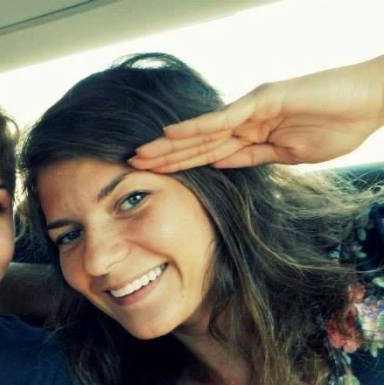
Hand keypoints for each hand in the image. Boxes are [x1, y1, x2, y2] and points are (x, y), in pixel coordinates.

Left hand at [130, 55, 383, 171]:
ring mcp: (252, 110)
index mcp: (252, 137)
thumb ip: (254, 158)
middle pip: (196, 143)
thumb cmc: (339, 126)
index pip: (207, 154)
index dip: (180, 164)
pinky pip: (223, 118)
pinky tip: (170, 134)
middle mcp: (246, 121)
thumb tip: (220, 164)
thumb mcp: (288, 155)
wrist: (370, 103)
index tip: (154, 176)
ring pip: (202, 132)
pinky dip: (196, 127)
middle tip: (132, 166)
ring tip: (141, 154)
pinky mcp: (262, 100)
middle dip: (165, 156)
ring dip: (170, 145)